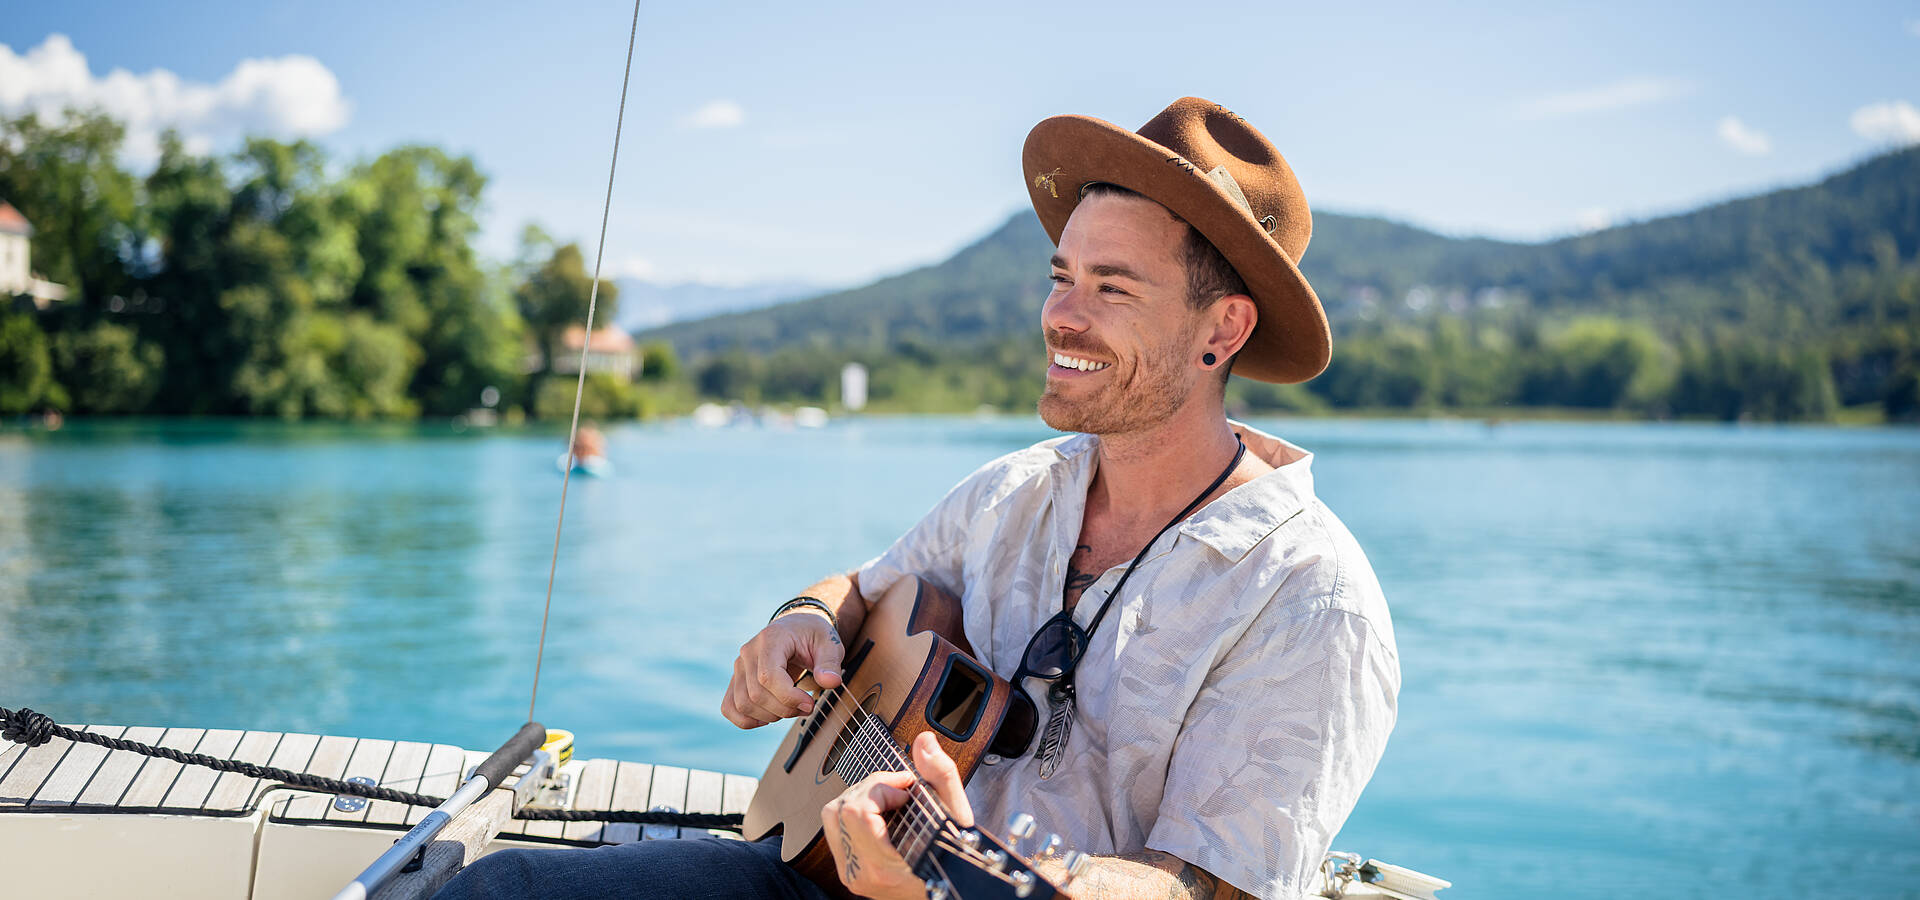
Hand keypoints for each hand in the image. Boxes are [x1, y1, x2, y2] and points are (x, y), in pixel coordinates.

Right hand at [721, 610, 844, 728]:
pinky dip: (747, 720)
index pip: (768, 677)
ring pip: (743, 704)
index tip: (810, 704)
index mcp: (770, 639)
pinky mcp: (736, 680)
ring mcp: (739, 666)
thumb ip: (830, 663)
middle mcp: (748, 652)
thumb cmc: (813, 636)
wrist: (797, 628)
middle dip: (785, 709)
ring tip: (791, 709)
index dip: (789, 698)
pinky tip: (769, 716)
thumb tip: (831, 682)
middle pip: (756, 695)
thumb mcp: (829, 644)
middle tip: (806, 706)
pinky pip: (730, 708)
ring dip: (770, 716)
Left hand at [821, 733, 973, 899]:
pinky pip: (836, 828)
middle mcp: (859, 872)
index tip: (907, 789)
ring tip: (890, 800)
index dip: (881, 788)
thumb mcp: (957, 817)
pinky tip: (882, 814)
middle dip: (872, 788)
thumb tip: (923, 742)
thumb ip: (941, 777)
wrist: (949, 889)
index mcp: (881, 866)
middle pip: (841, 807)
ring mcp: (850, 872)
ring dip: (861, 798)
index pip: (856, 811)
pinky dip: (856, 812)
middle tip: (902, 791)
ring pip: (833, 815)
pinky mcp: (848, 868)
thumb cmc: (955, 858)